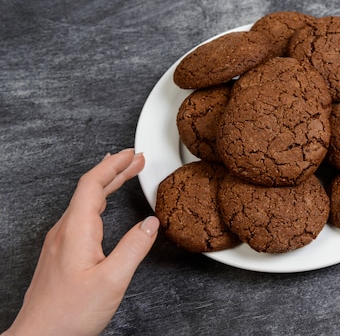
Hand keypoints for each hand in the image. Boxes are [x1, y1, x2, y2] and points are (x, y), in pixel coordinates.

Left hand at [5, 149, 158, 335]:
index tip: (131, 154)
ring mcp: (59, 241)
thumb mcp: (112, 280)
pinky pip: (81, 215)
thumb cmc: (69, 313)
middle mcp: (64, 231)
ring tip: (125, 175)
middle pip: (89, 188)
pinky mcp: (60, 252)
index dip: (113, 165)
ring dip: (107, 184)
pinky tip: (105, 205)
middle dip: (114, 170)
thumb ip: (134, 248)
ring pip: (84, 201)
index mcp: (76, 230)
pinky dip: (99, 201)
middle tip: (135, 159)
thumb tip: (150, 224)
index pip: (93, 183)